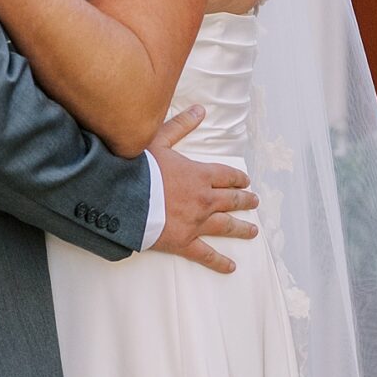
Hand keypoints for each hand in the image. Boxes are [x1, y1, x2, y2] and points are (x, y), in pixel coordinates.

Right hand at [148, 108, 258, 272]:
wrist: (122, 198)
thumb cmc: (138, 168)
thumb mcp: (157, 140)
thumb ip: (180, 126)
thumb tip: (199, 109)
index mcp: (199, 174)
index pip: (227, 175)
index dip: (238, 178)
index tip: (246, 180)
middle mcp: (204, 198)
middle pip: (231, 200)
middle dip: (245, 200)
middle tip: (254, 202)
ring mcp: (196, 222)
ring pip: (225, 225)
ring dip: (241, 228)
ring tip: (253, 231)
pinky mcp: (184, 242)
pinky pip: (206, 254)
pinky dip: (220, 262)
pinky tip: (232, 267)